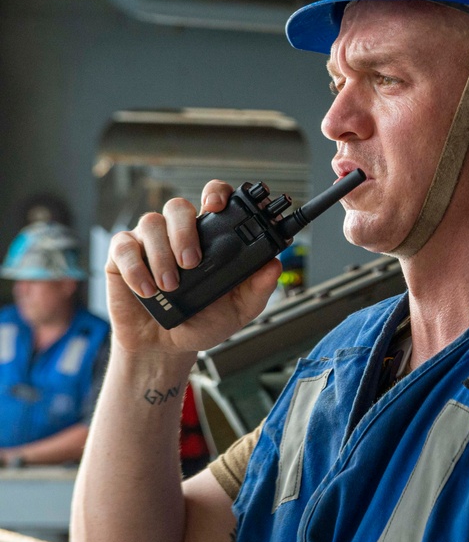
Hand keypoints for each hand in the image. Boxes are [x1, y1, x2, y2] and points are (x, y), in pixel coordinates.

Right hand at [105, 180, 281, 356]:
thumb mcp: (239, 309)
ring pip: (151, 223)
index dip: (215, 193)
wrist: (167, 347)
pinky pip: (123, 246)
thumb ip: (258, 288)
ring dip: (162, 254)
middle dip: (185, 231)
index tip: (216, 206)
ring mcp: (149, 242)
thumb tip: (274, 265)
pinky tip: (148, 289)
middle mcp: (177, 233)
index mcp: (208, 238)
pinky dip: (136, 268)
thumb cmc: (202, 322)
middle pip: (177, 206)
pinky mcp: (121, 257)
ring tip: (171, 285)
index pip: (212, 199)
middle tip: (192, 263)